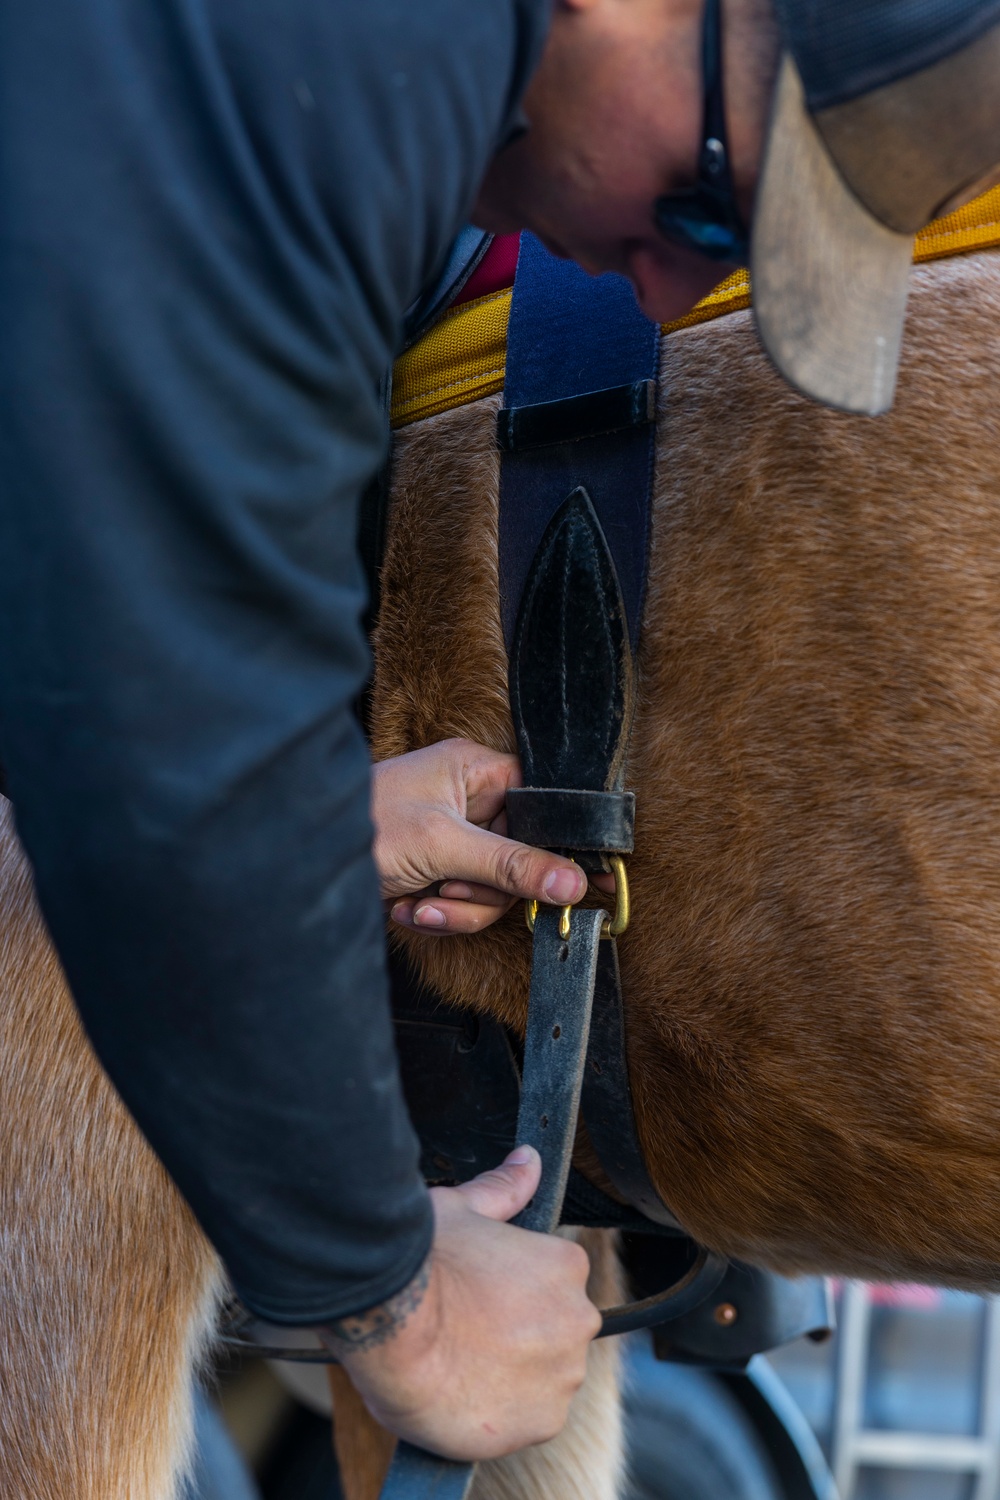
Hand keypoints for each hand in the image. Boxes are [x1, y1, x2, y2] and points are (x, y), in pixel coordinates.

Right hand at [322, 1147, 601, 1459]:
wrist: (393, 1325)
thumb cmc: (424, 1262)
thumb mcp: (462, 1209)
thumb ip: (504, 1189)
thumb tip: (529, 1159)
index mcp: (566, 1265)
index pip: (552, 1283)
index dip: (510, 1292)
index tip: (478, 1297)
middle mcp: (578, 1319)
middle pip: (552, 1331)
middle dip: (517, 1333)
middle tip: (465, 1330)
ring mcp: (564, 1374)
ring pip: (543, 1376)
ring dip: (512, 1374)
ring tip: (460, 1362)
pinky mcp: (541, 1422)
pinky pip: (528, 1418)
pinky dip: (501, 1413)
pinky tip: (465, 1394)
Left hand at [371, 739, 587, 933]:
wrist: (296, 863)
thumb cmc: (361, 826)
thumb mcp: (443, 846)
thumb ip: (510, 865)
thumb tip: (572, 881)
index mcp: (475, 770)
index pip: (541, 805)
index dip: (557, 843)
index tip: (583, 881)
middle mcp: (467, 799)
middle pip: (518, 858)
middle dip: (482, 888)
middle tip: (449, 888)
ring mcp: (450, 837)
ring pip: (490, 888)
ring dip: (455, 907)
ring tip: (417, 902)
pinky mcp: (434, 869)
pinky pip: (462, 901)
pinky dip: (435, 913)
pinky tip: (405, 906)